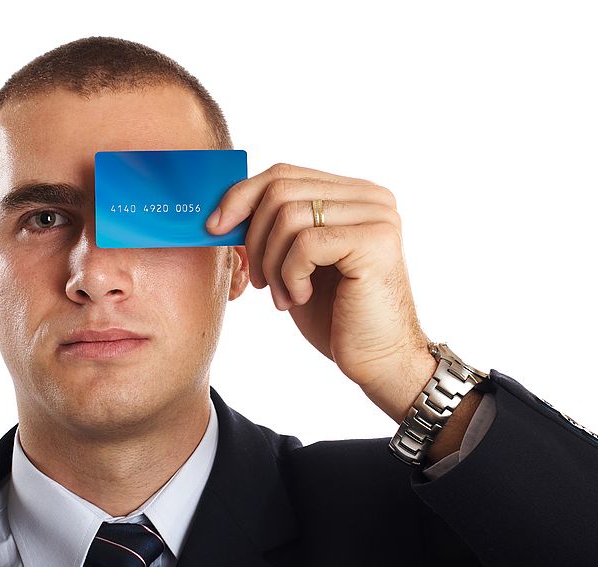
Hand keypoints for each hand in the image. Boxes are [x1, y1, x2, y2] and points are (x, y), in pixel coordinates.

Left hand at [206, 162, 436, 421]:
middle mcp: (370, 197)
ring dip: (272, 263)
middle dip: (255, 237)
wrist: (380, 361)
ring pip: (289, 216)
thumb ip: (278, 229)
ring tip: (284, 296)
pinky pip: (305, 243)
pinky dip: (291, 274)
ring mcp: (376, 216)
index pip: (284, 174)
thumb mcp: (298, 264)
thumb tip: (225, 208)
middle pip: (281, 189)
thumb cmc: (338, 317)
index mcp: (353, 195)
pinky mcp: (374, 241)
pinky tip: (302, 297)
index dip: (242, 196)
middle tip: (259, 280)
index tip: (216, 227)